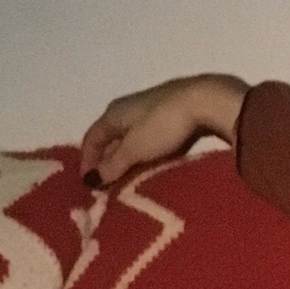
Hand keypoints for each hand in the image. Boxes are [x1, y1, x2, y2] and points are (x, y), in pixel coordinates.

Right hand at [79, 73, 248, 187]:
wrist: (202, 102)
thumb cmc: (163, 126)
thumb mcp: (135, 149)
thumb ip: (113, 165)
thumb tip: (90, 180)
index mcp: (112, 113)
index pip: (91, 138)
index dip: (87, 161)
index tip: (88, 185)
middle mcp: (125, 109)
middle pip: (108, 138)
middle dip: (104, 162)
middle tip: (105, 186)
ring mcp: (146, 111)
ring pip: (126, 138)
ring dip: (122, 159)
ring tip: (124, 180)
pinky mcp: (166, 116)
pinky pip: (143, 138)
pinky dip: (139, 154)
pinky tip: (146, 165)